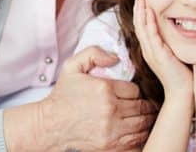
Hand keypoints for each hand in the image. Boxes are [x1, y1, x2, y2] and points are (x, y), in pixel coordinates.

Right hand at [37, 46, 156, 150]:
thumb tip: (115, 57)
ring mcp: (112, 131)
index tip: (129, 93)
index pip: (135, 89)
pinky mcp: (111, 146)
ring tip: (140, 116)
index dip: (135, 90)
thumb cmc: (62, 97)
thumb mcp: (72, 66)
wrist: (50, 125)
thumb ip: (94, 53)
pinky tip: (134, 130)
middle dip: (144, 105)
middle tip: (141, 104)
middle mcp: (111, 110)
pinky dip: (140, 136)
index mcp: (105, 89)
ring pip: (143, 124)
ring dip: (145, 120)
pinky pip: (137, 141)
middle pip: (143, 107)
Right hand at [133, 0, 192, 98]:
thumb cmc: (183, 74)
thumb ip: (173, 39)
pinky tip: (149, 12)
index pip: (142, 23)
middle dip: (138, 3)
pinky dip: (149, 23)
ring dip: (141, 8)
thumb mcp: (175, 52)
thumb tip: (181, 25)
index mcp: (151, 47)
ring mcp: (151, 52)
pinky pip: (151, 36)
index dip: (141, 6)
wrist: (184, 93)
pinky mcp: (158, 56)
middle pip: (138, 21)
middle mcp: (148, 48)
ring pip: (141, 26)